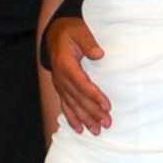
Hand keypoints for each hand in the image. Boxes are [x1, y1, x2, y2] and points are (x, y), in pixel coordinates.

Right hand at [45, 11, 111, 133]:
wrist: (55, 35)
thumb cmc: (71, 32)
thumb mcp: (80, 31)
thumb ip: (88, 42)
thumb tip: (99, 54)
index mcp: (65, 63)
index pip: (81, 83)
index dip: (94, 96)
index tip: (107, 105)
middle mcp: (60, 77)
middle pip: (78, 98)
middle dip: (93, 112)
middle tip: (107, 123)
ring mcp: (59, 85)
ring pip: (72, 105)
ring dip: (84, 119)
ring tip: (96, 131)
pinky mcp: (61, 89)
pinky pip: (65, 106)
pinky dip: (72, 119)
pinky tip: (79, 129)